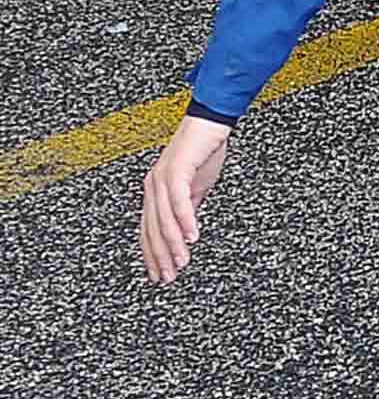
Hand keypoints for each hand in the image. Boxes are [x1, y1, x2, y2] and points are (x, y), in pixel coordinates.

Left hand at [140, 117, 229, 284]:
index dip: (151, 254)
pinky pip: (178, 202)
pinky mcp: (176, 172)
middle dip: (160, 256)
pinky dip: (185, 221)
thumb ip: (188, 207)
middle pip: (152, 229)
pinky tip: (192, 236)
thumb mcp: (197, 185)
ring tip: (181, 262)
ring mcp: (162, 179)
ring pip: (163, 219)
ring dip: (173, 244)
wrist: (211, 121)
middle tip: (168, 276)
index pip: (148, 230)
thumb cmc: (204, 149)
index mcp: (155, 191)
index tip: (158, 273)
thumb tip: (186, 228)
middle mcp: (153, 187)